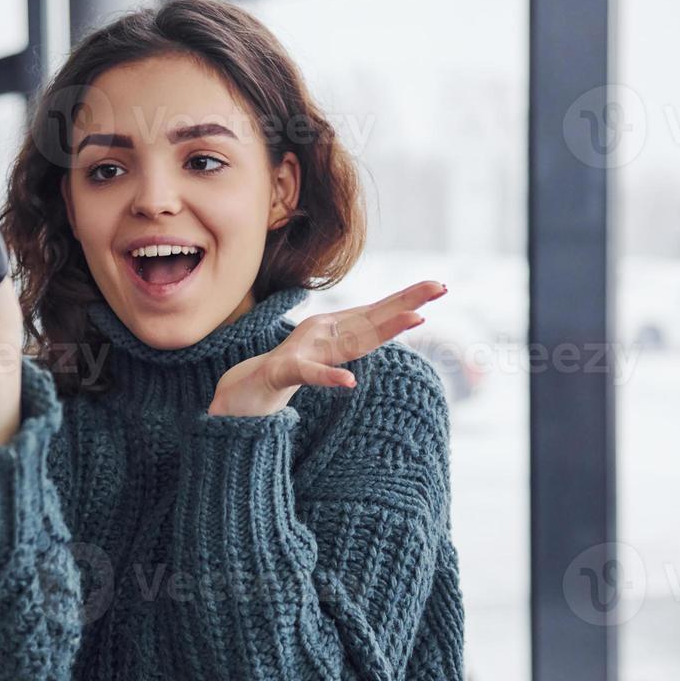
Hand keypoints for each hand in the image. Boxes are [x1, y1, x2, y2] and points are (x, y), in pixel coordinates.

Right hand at [207, 280, 447, 417]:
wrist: (238, 393)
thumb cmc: (281, 374)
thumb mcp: (319, 361)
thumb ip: (342, 349)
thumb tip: (368, 339)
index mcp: (331, 333)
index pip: (375, 315)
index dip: (405, 300)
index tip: (439, 286)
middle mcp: (320, 336)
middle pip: (369, 320)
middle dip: (405, 302)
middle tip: (440, 287)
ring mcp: (302, 352)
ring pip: (348, 342)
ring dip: (382, 330)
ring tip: (415, 319)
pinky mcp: (280, 373)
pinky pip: (307, 374)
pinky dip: (327, 378)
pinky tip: (349, 383)